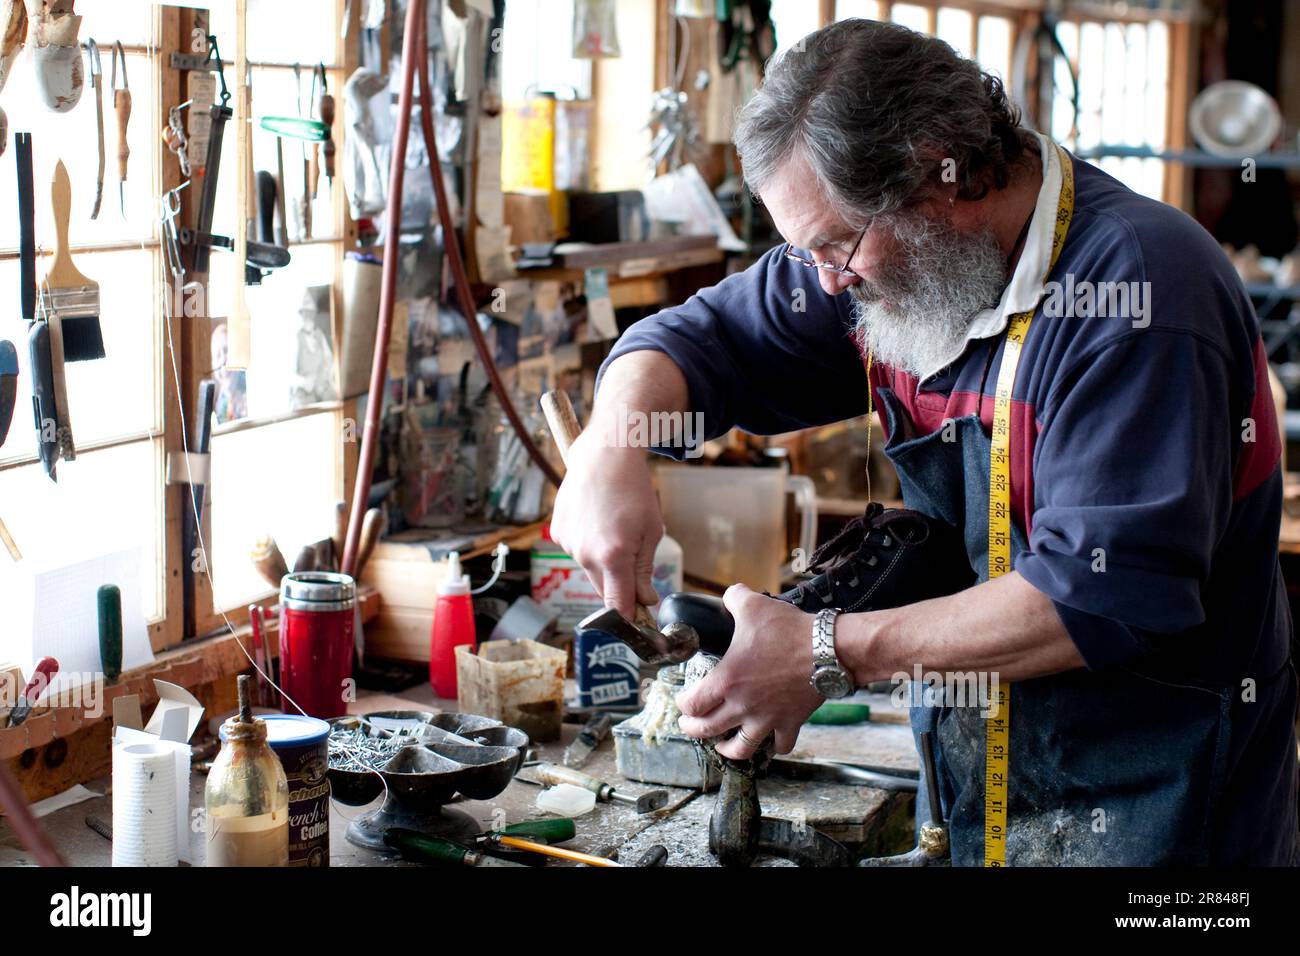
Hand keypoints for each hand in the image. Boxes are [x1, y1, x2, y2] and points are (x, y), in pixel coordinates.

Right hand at [548, 429, 661, 618]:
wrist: (604, 455)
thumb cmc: (634, 490)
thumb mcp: (651, 531)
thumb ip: (645, 570)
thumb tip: (646, 600)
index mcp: (614, 556)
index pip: (618, 606)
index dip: (629, 620)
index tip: (639, 624)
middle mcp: (586, 554)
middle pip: (603, 591)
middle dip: (619, 589)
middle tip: (636, 572)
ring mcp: (568, 543)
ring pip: (589, 570)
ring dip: (603, 564)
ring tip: (615, 532)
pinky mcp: (558, 532)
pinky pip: (576, 551)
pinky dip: (589, 546)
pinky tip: (598, 522)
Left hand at [675, 584, 823, 759]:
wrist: (828, 649)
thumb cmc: (788, 630)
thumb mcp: (753, 605)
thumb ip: (734, 598)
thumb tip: (729, 594)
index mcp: (727, 680)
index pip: (692, 704)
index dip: (682, 704)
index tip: (683, 701)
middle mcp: (743, 706)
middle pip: (707, 730)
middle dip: (693, 729)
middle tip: (689, 725)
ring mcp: (768, 718)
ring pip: (741, 748)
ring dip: (727, 749)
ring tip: (721, 745)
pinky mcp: (791, 722)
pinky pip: (781, 745)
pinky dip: (774, 746)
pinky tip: (769, 740)